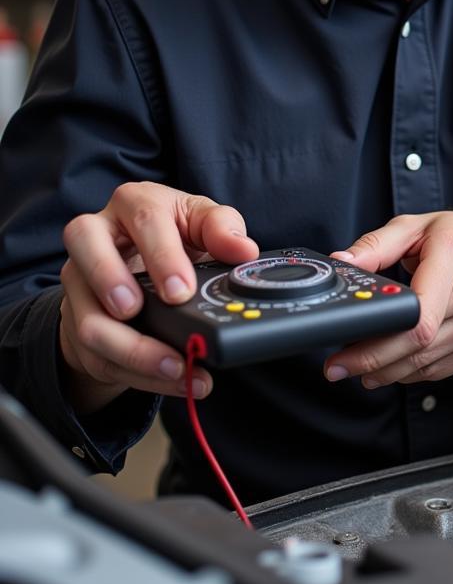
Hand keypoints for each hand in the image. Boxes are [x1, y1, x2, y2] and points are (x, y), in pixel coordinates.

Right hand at [58, 181, 258, 414]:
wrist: (141, 268)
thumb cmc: (175, 237)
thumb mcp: (202, 224)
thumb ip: (223, 229)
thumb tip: (243, 250)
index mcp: (135, 204)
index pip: (144, 220)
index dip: (162, 256)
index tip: (183, 291)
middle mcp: (96, 235)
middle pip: (86, 250)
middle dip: (114, 285)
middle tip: (143, 312)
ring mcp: (80, 280)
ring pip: (89, 319)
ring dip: (132, 349)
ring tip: (176, 366)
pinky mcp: (77, 320)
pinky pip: (97, 354)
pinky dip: (138, 374)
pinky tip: (172, 379)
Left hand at [324, 212, 452, 388]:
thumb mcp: (419, 225)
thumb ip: (376, 244)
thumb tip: (341, 261)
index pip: (419, 313)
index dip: (377, 340)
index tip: (344, 347)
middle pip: (417, 345)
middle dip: (370, 362)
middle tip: (338, 367)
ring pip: (425, 364)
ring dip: (387, 372)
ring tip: (359, 368)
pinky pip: (440, 369)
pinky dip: (411, 372)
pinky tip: (393, 365)